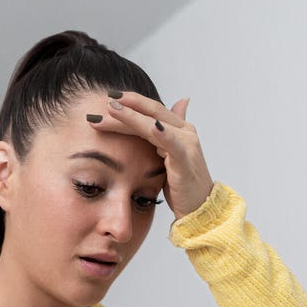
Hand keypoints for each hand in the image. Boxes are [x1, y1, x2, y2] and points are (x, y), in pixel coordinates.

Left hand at [91, 91, 212, 219]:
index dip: (131, 102)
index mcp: (178, 129)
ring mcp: (186, 144)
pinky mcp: (185, 160)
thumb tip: (172, 109)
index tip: (108, 98)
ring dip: (132, 116)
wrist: (200, 209)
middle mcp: (183, 132)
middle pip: (150, 112)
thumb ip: (164, 135)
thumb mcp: (169, 157)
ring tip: (112, 108)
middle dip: (127, 104)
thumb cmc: (183, 185)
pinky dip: (163, 134)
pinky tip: (152, 127)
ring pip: (154, 124)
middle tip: (105, 98)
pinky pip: (172, 144)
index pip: (151, 110)